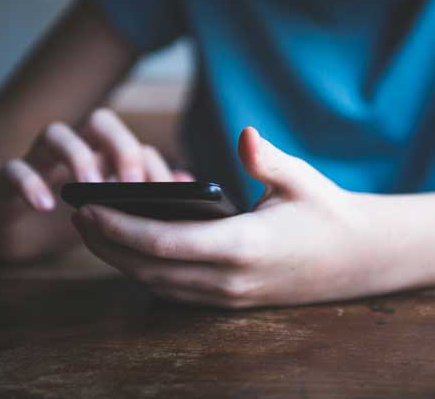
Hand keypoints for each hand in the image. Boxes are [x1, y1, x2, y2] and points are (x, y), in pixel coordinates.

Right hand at [0, 108, 191, 261]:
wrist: (19, 236)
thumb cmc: (74, 220)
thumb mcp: (116, 215)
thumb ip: (149, 198)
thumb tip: (187, 180)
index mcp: (105, 157)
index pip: (136, 144)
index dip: (153, 166)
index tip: (165, 196)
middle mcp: (76, 149)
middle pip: (100, 121)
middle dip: (121, 147)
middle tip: (133, 186)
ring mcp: (41, 160)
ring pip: (56, 132)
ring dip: (78, 156)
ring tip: (90, 188)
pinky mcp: (8, 181)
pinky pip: (13, 168)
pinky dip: (29, 183)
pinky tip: (45, 205)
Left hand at [72, 127, 384, 307]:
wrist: (357, 258)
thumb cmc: (327, 212)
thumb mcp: (301, 179)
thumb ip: (268, 160)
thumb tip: (244, 134)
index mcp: (244, 245)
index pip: (165, 242)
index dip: (120, 227)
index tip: (87, 210)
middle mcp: (230, 278)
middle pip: (150, 268)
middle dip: (108, 245)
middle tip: (77, 216)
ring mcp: (230, 295)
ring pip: (159, 285)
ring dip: (122, 261)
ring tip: (94, 232)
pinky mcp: (231, 301)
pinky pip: (176, 291)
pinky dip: (146, 272)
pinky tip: (131, 250)